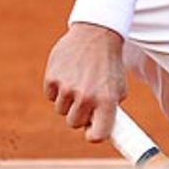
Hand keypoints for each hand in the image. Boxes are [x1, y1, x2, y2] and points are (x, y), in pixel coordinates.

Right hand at [43, 22, 127, 141]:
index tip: (92, 130)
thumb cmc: (108, 64)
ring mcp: (67, 88)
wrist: (96, 33)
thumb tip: (96, 133)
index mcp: (106, 101)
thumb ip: (109, 111)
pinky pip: (50, 95)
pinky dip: (57, 88)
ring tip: (79, 80)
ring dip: (68, 100)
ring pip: (61, 110)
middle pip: (74, 123)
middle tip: (86, 97)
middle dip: (80, 114)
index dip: (93, 134)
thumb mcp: (118, 88)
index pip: (97, 136)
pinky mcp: (52, 78)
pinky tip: (68, 73)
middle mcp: (86, 97)